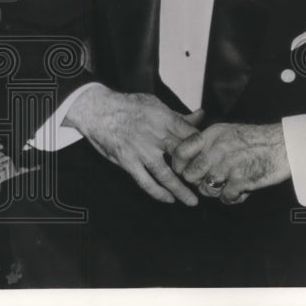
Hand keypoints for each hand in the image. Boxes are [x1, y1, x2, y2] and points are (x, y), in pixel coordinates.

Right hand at [64, 84, 203, 205]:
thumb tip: (200, 115)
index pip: (193, 136)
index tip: (208, 157)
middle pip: (183, 157)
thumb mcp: (154, 104)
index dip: (203, 148)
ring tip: (192, 201)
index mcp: (165, 119)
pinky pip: (146, 182)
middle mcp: (155, 136)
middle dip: (196, 171)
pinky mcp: (128, 162)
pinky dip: (158, 193)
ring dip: (181, 190)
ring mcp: (141, 151)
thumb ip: (178, 115)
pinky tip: (168, 199)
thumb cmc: (126, 105)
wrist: (97, 110)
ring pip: (167, 175)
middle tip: (205, 181)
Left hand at [169, 122, 289, 203]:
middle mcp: (216, 149)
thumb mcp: (227, 131)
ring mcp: (228, 166)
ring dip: (215, 191)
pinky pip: (225, 198)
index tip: (183, 171)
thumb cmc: (256, 139)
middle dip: (197, 181)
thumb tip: (189, 154)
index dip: (178, 164)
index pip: (181, 151)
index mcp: (211, 135)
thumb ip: (208, 141)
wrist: (284, 145)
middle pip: (190, 174)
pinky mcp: (241, 180)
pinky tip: (239, 191)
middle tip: (207, 181)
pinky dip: (231, 198)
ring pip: (206, 188)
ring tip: (226, 186)